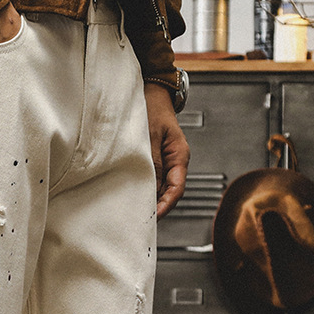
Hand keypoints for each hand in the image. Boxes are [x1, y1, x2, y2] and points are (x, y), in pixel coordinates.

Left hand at [144, 82, 189, 218]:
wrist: (151, 93)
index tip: (154, 216)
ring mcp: (166, 161)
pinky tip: (133, 195)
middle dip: (157, 206)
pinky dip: (145, 188)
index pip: (177, 189)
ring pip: (161, 187)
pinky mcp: (155, 160)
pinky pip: (153, 179)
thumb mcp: (151, 135)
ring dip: (151, 198)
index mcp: (180, 156)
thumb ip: (153, 162)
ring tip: (136, 211)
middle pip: (169, 192)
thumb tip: (152, 187)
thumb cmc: (153, 108)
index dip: (166, 205)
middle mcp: (175, 161)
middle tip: (141, 219)